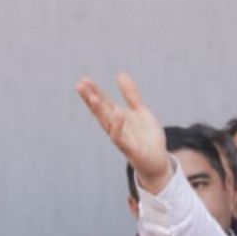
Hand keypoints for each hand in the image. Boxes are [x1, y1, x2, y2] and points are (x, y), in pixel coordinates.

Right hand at [74, 73, 173, 194]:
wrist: (157, 161)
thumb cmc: (146, 137)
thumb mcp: (140, 111)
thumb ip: (131, 95)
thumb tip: (120, 74)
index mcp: (117, 117)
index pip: (103, 102)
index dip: (94, 91)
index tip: (84, 80)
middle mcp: (116, 127)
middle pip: (101, 111)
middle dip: (90, 98)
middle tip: (80, 85)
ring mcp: (121, 138)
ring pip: (107, 123)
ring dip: (99, 111)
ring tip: (93, 97)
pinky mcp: (130, 149)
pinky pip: (121, 138)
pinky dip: (118, 127)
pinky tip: (118, 113)